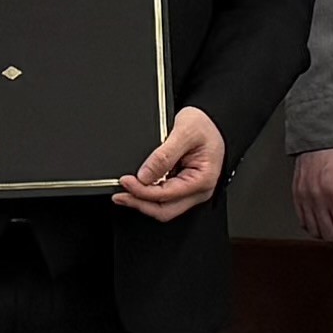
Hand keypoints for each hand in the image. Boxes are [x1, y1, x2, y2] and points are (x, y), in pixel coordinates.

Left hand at [116, 106, 225, 221]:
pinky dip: (149, 196)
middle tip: (120, 195)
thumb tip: (144, 176)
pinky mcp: (183, 188)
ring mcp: (191, 191)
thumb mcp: (184, 133)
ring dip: (142, 202)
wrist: (213, 121)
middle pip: (165, 210)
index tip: (126, 182)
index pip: (167, 195)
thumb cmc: (204, 125)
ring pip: (164, 208)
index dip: (142, 191)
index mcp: (202, 179)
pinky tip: (137, 189)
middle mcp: (199, 190)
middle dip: (140, 204)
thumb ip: (164, 156)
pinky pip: (165, 199)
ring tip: (124, 193)